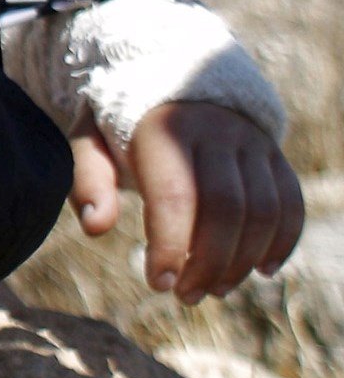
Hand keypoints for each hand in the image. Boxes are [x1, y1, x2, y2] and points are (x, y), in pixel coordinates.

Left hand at [68, 102, 302, 303]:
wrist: (169, 82)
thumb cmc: (120, 125)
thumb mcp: (91, 140)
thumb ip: (88, 180)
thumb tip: (96, 227)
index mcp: (163, 128)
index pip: (175, 195)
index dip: (171, 246)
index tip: (160, 283)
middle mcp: (214, 130)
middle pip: (226, 208)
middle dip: (208, 263)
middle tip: (186, 296)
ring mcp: (249, 142)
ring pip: (263, 211)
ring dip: (242, 261)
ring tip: (214, 289)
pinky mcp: (273, 155)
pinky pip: (290, 203)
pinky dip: (282, 242)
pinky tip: (260, 270)